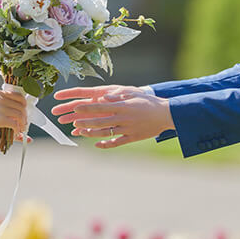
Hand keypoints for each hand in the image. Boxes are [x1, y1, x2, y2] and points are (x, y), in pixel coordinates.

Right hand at [0, 89, 28, 139]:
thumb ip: (1, 111)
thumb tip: (12, 118)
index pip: (17, 95)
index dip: (23, 105)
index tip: (23, 113)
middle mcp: (0, 98)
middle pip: (21, 105)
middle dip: (24, 116)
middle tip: (23, 124)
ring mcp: (0, 107)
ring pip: (20, 115)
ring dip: (22, 124)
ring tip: (20, 130)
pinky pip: (15, 124)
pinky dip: (17, 130)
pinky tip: (14, 134)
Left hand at [51, 85, 172, 148]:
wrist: (166, 114)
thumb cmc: (148, 102)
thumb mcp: (133, 94)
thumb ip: (118, 96)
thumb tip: (104, 96)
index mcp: (122, 106)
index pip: (100, 106)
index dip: (87, 108)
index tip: (75, 108)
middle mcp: (123, 118)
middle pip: (100, 121)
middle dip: (85, 122)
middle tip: (73, 121)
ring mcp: (127, 129)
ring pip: (106, 133)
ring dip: (92, 133)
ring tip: (81, 132)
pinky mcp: (132, 137)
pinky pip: (116, 142)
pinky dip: (106, 144)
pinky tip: (97, 144)